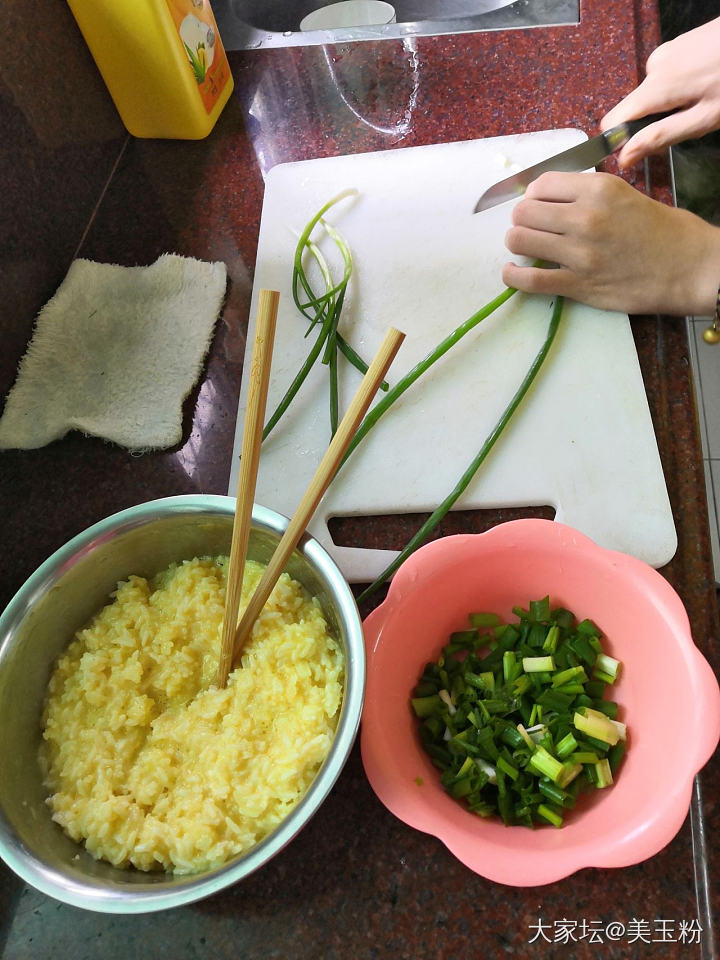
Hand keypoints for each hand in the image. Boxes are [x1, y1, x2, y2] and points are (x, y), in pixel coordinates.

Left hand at [502, 171, 719, 315]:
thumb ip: (587, 195)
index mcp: (598, 190)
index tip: (537, 205)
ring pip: (520, 241)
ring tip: (526, 248)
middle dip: (522, 220)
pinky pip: (530, 280)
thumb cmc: (663, 230)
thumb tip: (549, 199)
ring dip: (517, 244)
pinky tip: (512, 272)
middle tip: (532, 228)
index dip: (533, 196)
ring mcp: (580, 254)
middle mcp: (585, 218)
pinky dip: (513, 277)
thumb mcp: (626, 195)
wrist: (689, 268)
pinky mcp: (578, 285)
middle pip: (524, 212)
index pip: (540, 184)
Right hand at [602, 17, 719, 166]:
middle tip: (691, 118)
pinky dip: (680, 86)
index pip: (611, 121)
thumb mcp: (704, 119)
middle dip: (657, 120)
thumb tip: (625, 156)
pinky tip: (703, 82)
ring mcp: (666, 51)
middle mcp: (654, 66)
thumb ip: (661, 136)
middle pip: (636, 108)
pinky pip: (666, 75)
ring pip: (653, 92)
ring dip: (671, 103)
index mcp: (657, 87)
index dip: (620, 140)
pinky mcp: (677, 45)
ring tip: (702, 97)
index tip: (641, 148)